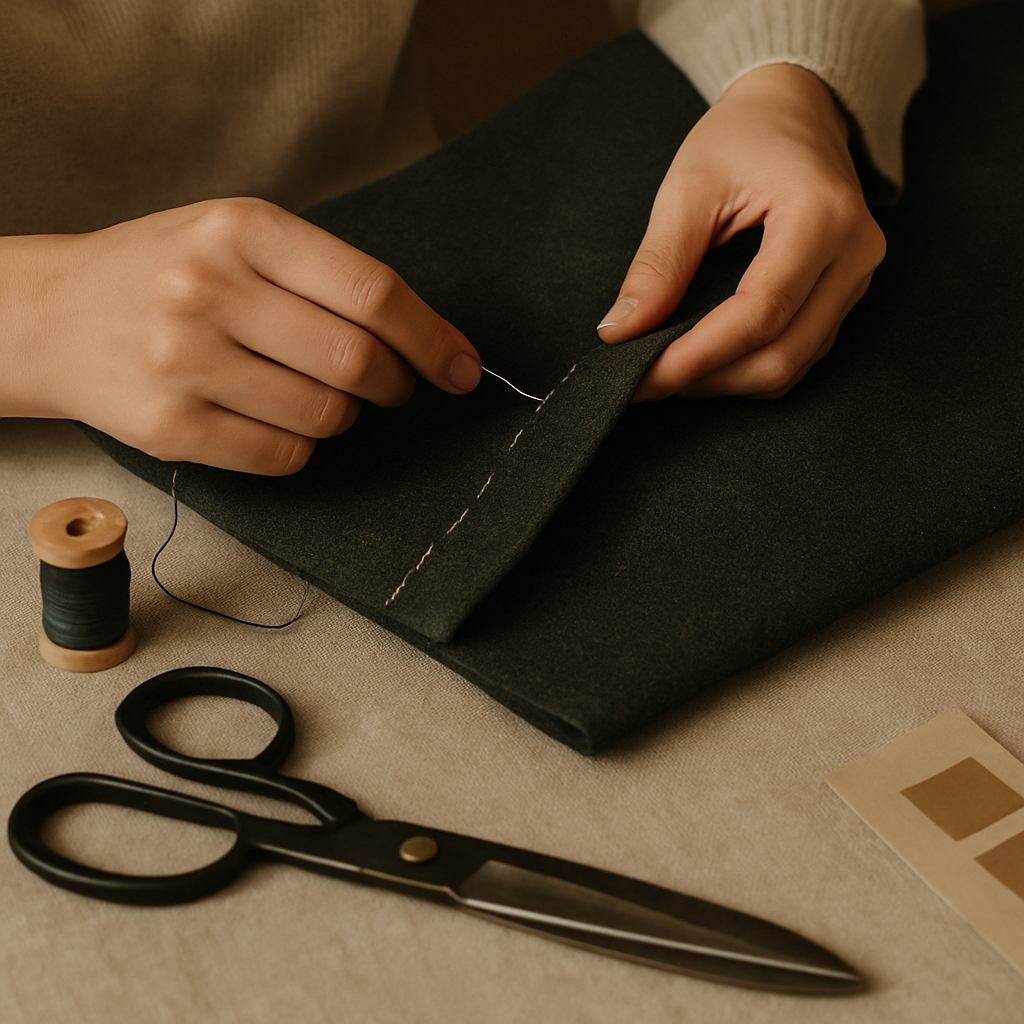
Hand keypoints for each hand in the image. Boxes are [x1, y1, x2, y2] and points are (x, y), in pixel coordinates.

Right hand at [0, 198, 480, 473]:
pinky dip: (302, 446)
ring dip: (344, 416)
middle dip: (395, 385)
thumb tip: (426, 335)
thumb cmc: (161, 271)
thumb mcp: (234, 236)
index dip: (433, 338)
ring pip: (326, 417)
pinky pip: (284, 456)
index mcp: (241, 228)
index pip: (373, 292)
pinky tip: (277, 419)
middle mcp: (209, 289)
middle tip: (391, 385)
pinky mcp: (169, 427)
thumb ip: (322, 273)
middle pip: (357, 363)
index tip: (462, 368)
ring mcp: (184, 362)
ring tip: (314, 393)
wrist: (48, 314)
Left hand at [597, 63, 885, 399]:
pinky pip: (796, 355)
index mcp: (822, 216)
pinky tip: (702, 357)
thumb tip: (621, 332)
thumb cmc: (743, 136)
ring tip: (667, 367)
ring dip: (722, 381)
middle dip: (705, 379)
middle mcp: (855, 255)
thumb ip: (657, 264)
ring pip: (789, 367)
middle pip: (780, 357)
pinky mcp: (844, 296)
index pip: (759, 315)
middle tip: (643, 380)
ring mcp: (857, 280)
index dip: (695, 358)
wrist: (797, 107)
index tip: (639, 377)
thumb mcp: (688, 187)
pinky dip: (744, 368)